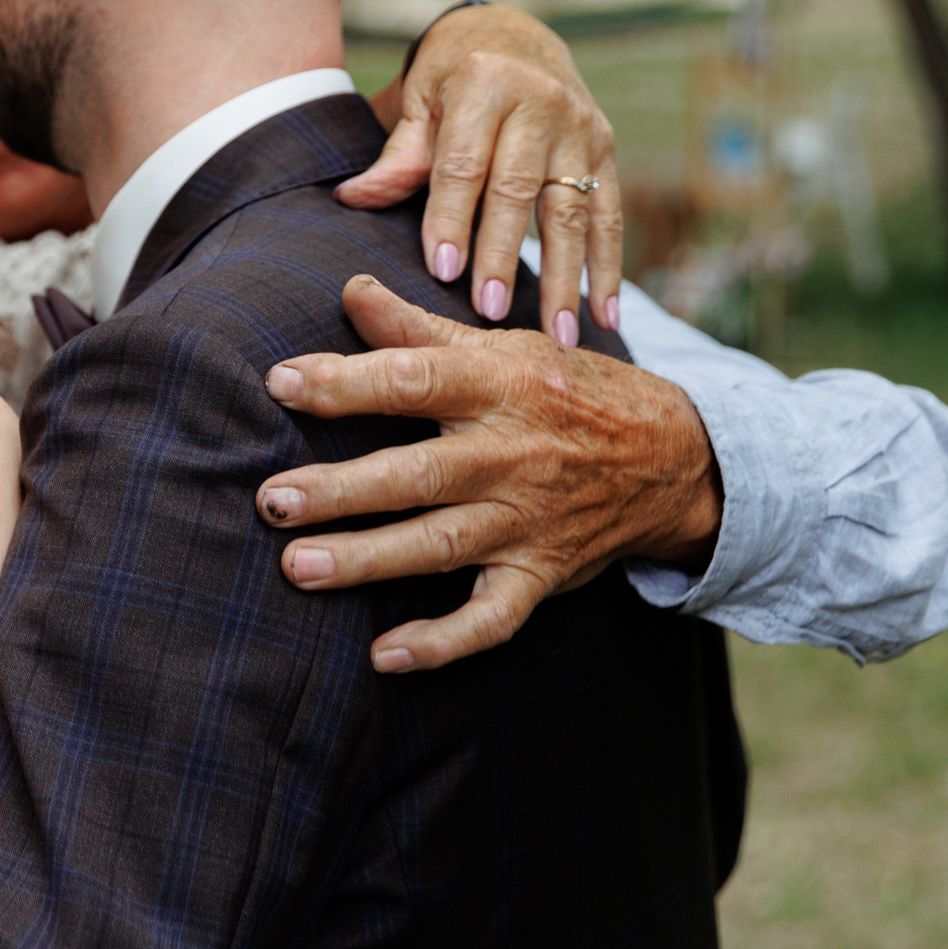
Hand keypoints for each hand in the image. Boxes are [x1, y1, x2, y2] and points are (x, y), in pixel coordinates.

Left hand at [256, 277, 719, 672]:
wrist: (675, 457)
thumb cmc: (568, 392)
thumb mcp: (505, 348)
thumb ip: (419, 329)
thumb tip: (349, 291)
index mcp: (500, 387)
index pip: (414, 380)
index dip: (346, 382)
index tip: (279, 383)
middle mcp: (511, 456)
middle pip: (418, 473)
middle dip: (342, 489)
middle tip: (272, 500)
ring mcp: (526, 522)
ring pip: (440, 545)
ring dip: (367, 560)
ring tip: (296, 568)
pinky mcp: (539, 576)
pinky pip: (490, 619)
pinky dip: (441, 643)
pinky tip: (384, 657)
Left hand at [343, 4, 623, 345]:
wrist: (512, 35)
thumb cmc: (450, 77)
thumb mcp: (417, 101)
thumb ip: (398, 157)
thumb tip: (349, 200)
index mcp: (485, 84)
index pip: (465, 162)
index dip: (452, 217)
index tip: (441, 271)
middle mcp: (541, 101)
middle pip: (520, 190)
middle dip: (503, 254)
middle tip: (490, 311)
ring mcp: (581, 126)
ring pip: (571, 210)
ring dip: (564, 277)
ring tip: (555, 334)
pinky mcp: (606, 149)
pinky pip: (609, 215)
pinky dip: (608, 268)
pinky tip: (603, 316)